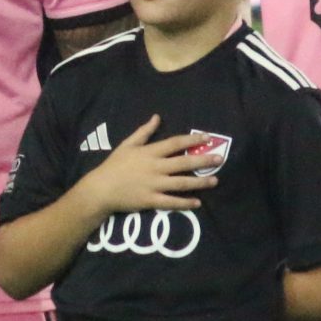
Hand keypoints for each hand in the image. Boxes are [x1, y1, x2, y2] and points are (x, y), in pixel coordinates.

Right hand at [74, 116, 218, 215]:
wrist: (100, 189)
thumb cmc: (114, 165)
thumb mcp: (127, 144)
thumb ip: (144, 131)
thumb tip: (157, 117)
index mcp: (149, 152)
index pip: (175, 143)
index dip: (192, 140)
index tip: (208, 137)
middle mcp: (154, 167)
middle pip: (183, 162)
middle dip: (203, 160)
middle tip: (220, 159)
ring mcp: (153, 185)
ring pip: (181, 183)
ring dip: (200, 182)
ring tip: (215, 181)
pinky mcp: (150, 200)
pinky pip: (171, 202)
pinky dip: (185, 203)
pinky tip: (197, 203)